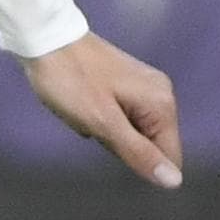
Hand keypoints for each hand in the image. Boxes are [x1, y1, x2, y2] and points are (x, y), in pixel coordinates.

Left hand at [21, 32, 182, 186]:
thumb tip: (174, 182)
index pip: (169, 155)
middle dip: (118, 144)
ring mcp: (143, 86)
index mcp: (162, 104)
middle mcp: (160, 93)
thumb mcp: (102, 122)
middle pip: (149, 143)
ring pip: (131, 131)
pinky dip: (99, 117)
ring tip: (84, 111)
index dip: (140, 162)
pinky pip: (118, 116)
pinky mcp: (125, 82)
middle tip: (93, 123)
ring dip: (105, 131)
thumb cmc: (70, 81)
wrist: (45, 38)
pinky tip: (81, 103)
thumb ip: (139, 153)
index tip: (110, 146)